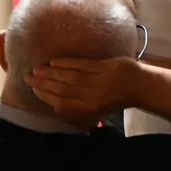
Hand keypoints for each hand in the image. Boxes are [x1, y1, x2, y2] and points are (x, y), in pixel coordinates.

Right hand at [28, 56, 144, 116]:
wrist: (141, 86)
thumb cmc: (116, 98)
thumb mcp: (98, 109)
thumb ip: (78, 107)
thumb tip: (55, 105)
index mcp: (91, 108)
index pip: (63, 103)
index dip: (46, 96)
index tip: (34, 88)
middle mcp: (94, 96)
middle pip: (63, 89)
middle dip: (43, 82)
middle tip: (29, 76)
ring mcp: (101, 81)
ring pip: (70, 77)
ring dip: (51, 72)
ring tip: (38, 68)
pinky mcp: (107, 67)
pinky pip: (83, 64)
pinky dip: (67, 63)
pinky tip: (54, 61)